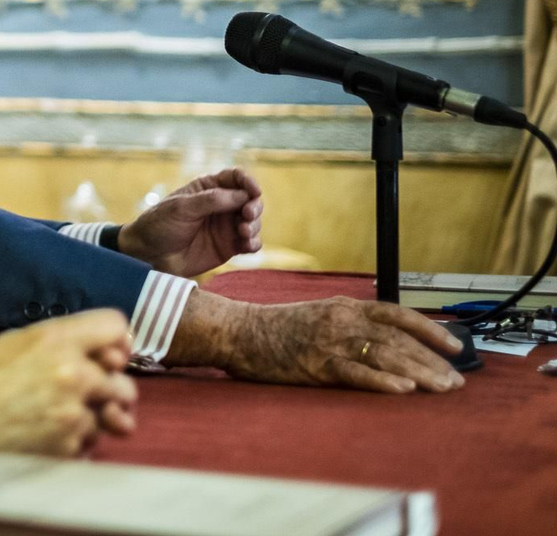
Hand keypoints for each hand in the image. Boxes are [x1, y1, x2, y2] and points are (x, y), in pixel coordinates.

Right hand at [0, 309, 137, 465]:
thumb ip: (46, 342)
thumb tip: (78, 348)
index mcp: (51, 338)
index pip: (115, 326)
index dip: (114, 340)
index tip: (106, 353)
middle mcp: (70, 374)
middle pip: (123, 379)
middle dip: (109, 388)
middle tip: (90, 392)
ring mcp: (71, 415)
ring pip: (110, 417)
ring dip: (95, 419)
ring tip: (70, 418)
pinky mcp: (65, 449)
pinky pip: (88, 446)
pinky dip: (75, 445)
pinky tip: (49, 438)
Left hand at [117, 168, 262, 276]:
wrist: (149, 255)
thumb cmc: (160, 225)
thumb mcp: (181, 208)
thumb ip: (211, 200)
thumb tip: (242, 195)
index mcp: (207, 188)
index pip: (235, 177)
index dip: (248, 181)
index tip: (254, 191)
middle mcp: (220, 205)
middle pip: (249, 199)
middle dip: (254, 206)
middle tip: (247, 216)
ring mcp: (225, 226)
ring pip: (253, 221)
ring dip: (255, 226)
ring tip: (243, 232)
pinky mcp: (228, 246)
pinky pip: (250, 243)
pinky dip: (254, 243)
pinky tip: (248, 245)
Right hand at [167, 290, 464, 393]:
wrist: (240, 332)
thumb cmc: (277, 329)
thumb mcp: (320, 316)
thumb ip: (351, 325)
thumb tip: (388, 344)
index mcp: (345, 307)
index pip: (399, 314)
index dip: (431, 330)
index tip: (456, 347)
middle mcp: (343, 320)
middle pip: (398, 340)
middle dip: (432, 361)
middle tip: (455, 381)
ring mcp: (330, 342)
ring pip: (385, 356)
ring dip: (419, 373)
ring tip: (442, 388)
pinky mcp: (316, 364)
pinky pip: (355, 373)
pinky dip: (382, 381)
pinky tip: (403, 389)